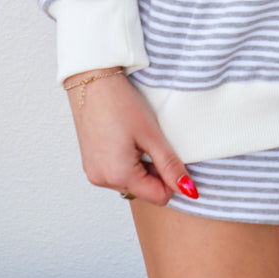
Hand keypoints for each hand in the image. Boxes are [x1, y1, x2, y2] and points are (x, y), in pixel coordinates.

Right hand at [65, 71, 195, 205]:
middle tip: (152, 141)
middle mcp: (102, 180)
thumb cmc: (120, 103)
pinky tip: (126, 138)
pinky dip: (127, 161)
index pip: (159, 197)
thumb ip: (170, 166)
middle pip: (144, 190)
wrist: (91, 80)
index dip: (172, 179)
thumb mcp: (151, 134)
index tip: (171, 155)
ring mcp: (94, 172)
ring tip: (136, 137)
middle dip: (155, 171)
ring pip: (131, 182)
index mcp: (119, 176)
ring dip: (140, 165)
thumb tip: (188, 190)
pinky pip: (117, 172)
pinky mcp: (90, 163)